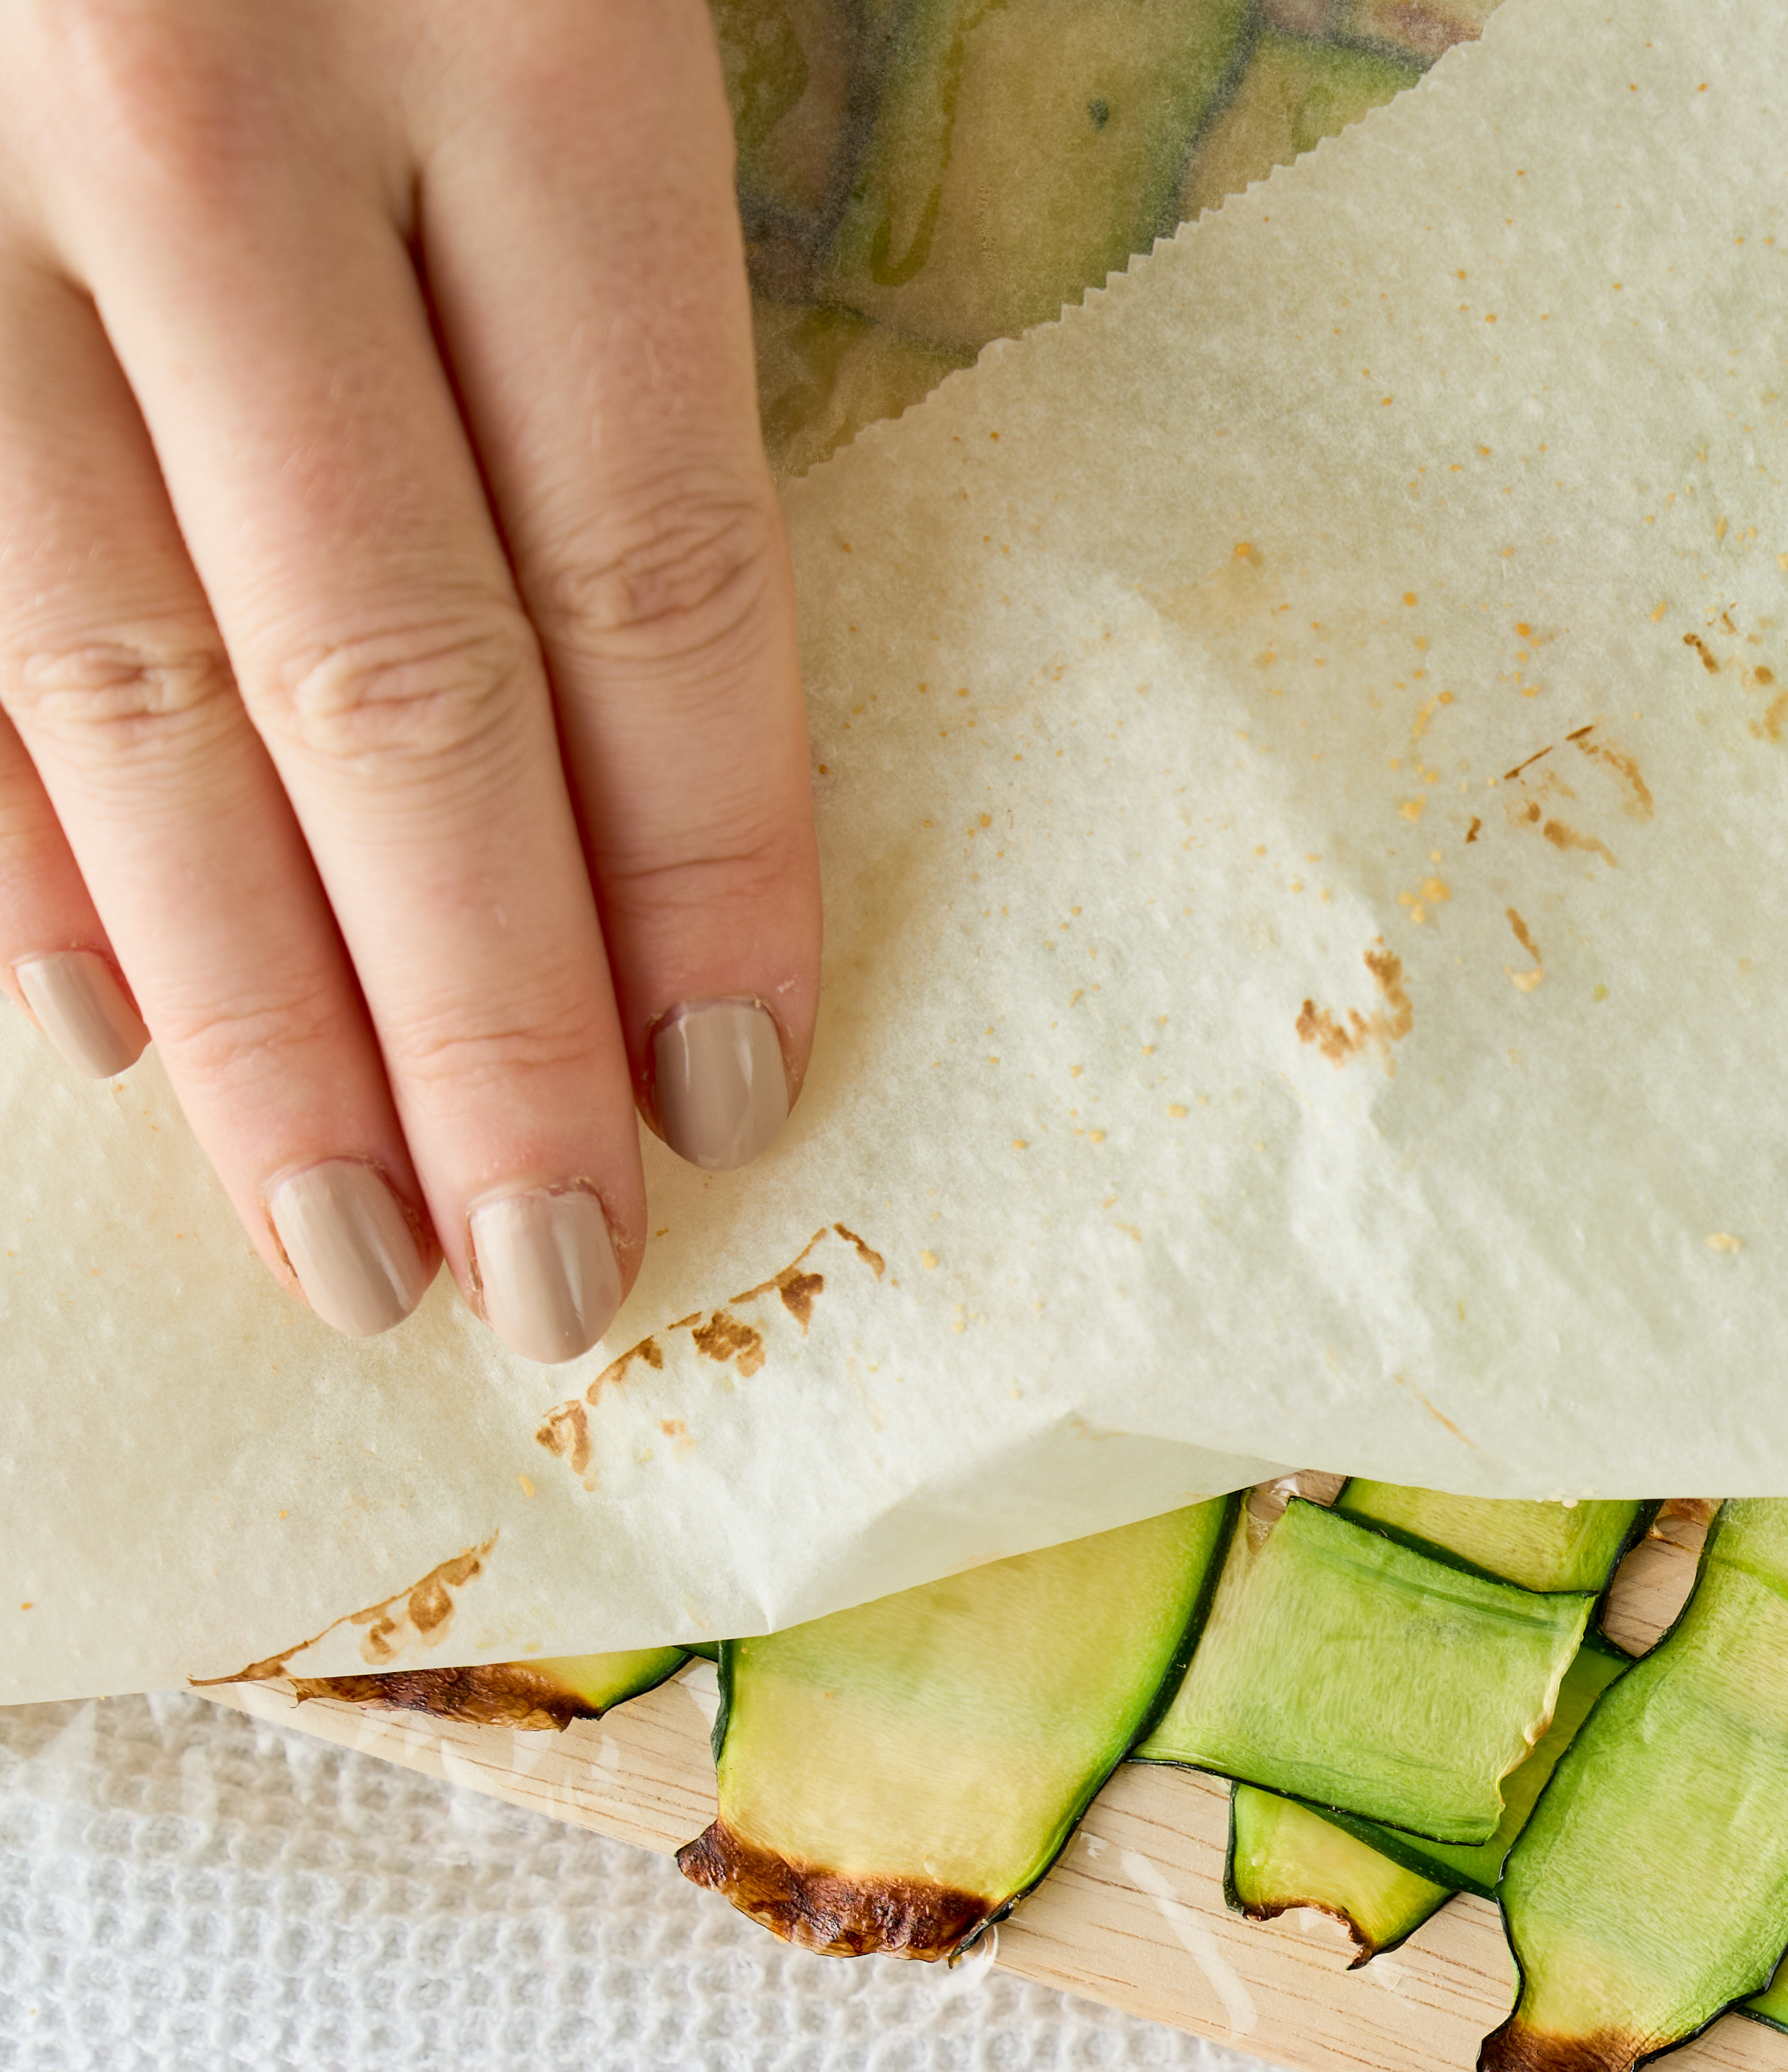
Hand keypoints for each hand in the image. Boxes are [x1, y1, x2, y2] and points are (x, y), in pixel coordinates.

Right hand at [0, 0, 808, 1355]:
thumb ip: (628, 196)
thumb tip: (751, 574)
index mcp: (507, 12)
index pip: (650, 543)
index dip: (710, 846)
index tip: (754, 1076)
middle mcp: (197, 116)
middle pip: (383, 669)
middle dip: (480, 1010)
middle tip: (567, 1277)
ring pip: (89, 674)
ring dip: (235, 998)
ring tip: (358, 1239)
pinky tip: (82, 1025)